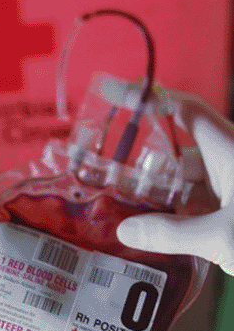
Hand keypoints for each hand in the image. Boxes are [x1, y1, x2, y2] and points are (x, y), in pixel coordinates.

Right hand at [113, 82, 233, 275]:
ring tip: (125, 202)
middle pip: (180, 149)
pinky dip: (176, 212)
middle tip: (109, 169)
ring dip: (160, 191)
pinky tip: (155, 226)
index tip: (118, 95)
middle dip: (146, 157)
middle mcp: (230, 162)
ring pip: (188, 180)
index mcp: (230, 150)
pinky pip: (199, 203)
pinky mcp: (233, 210)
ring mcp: (233, 187)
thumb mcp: (223, 236)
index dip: (152, 98)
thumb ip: (172, 234)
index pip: (185, 110)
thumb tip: (124, 232)